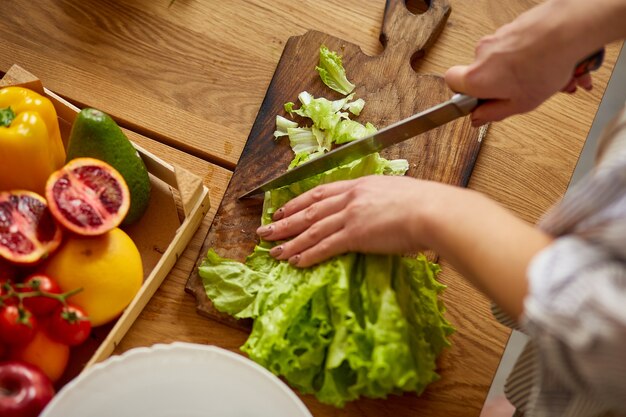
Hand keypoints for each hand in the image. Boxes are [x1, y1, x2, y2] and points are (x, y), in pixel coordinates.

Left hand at [257, 174, 552, 318]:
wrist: (433, 210)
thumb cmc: (425, 203)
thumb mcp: (398, 193)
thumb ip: (381, 201)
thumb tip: (380, 212)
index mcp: (359, 185)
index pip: (320, 192)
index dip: (298, 202)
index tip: (283, 209)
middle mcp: (350, 197)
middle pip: (308, 210)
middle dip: (284, 221)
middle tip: (264, 230)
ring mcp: (351, 215)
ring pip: (311, 229)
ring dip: (290, 240)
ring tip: (273, 250)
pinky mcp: (355, 234)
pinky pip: (325, 246)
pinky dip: (308, 254)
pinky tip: (295, 261)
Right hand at [445, 0, 600, 125]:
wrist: (568, 29)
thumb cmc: (546, 65)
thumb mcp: (520, 104)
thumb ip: (493, 113)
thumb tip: (478, 117)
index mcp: (477, 77)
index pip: (451, 82)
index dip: (463, 92)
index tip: (479, 100)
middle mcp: (482, 54)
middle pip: (482, 72)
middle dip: (501, 83)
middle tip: (521, 92)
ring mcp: (497, 37)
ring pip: (503, 60)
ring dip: (521, 71)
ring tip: (544, 77)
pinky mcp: (513, 26)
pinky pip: (518, 47)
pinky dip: (531, 56)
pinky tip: (549, 63)